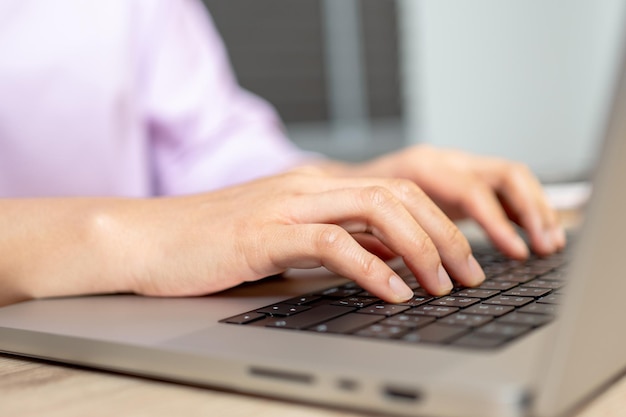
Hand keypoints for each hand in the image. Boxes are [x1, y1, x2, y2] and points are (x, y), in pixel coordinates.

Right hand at [93, 168, 484, 302]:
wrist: (149, 238)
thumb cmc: (214, 243)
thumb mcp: (288, 239)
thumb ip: (339, 240)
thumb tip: (391, 258)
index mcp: (316, 185)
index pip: (397, 189)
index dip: (440, 223)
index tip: (463, 261)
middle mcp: (308, 185)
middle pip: (399, 195)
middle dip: (445, 235)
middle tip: (468, 275)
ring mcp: (287, 205)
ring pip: (376, 209)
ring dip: (420, 248)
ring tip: (441, 285)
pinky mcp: (265, 233)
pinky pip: (334, 242)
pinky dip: (372, 268)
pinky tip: (393, 293)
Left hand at [339, 145, 565, 258]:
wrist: (338, 181)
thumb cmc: (348, 202)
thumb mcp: (361, 219)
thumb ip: (383, 242)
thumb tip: (404, 275)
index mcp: (420, 166)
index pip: (470, 190)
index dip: (496, 223)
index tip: (514, 253)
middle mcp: (444, 160)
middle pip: (502, 176)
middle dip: (528, 212)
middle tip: (543, 248)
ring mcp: (456, 165)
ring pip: (511, 177)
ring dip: (536, 208)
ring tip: (550, 244)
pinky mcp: (463, 178)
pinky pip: (505, 187)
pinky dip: (524, 209)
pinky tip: (534, 236)